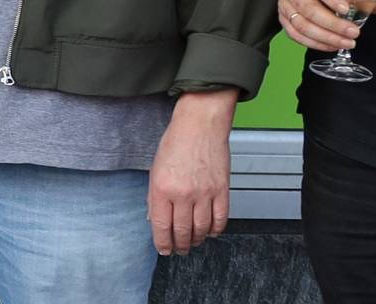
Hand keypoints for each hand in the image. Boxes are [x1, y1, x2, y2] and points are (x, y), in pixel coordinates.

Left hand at [148, 92, 232, 254]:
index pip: (161, 225)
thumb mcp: (155, 169)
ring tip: (193, 243)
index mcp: (161, 188)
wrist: (200, 125)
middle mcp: (182, 194)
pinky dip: (216, 230)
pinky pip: (220, 219)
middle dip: (180, 245)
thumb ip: (154, 196)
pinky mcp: (222, 190)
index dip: (163, 242)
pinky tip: (210, 232)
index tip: (164, 250)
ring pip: (201, 229)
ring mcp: (204, 193)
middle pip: (182, 231)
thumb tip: (154, 220)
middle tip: (179, 250)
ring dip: (197, 240)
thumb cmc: (175, 143)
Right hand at [276, 0, 375, 51]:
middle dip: (333, 25)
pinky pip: (296, 35)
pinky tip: (331, 45)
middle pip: (309, 10)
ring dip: (326, 38)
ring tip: (346, 43)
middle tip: (353, 33)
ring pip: (302, 26)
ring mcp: (284, 5)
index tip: (347, 10)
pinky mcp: (283, 19)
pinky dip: (314, 43)